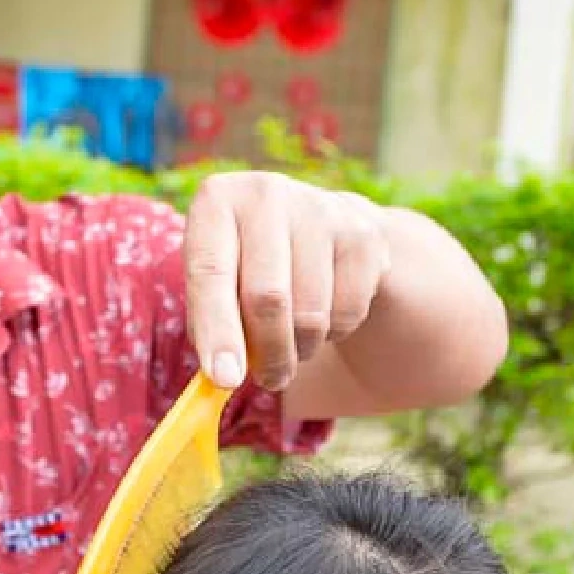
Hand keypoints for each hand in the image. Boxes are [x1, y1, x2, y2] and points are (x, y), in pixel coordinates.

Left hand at [184, 171, 390, 392]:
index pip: (211, 274)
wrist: (316, 228)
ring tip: (292, 338)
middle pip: (268, 299)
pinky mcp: (363, 233)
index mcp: (217, 202)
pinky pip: (347, 314)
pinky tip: (323, 311)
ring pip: (310, 316)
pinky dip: (333, 333)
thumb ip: (210, 326)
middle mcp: (266, 193)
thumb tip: (224, 377)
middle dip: (267, 355)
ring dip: (300, 349)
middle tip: (268, 380)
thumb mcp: (217, 284)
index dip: (218, 331)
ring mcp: (320, 208)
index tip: (225, 379)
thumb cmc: (248, 267)